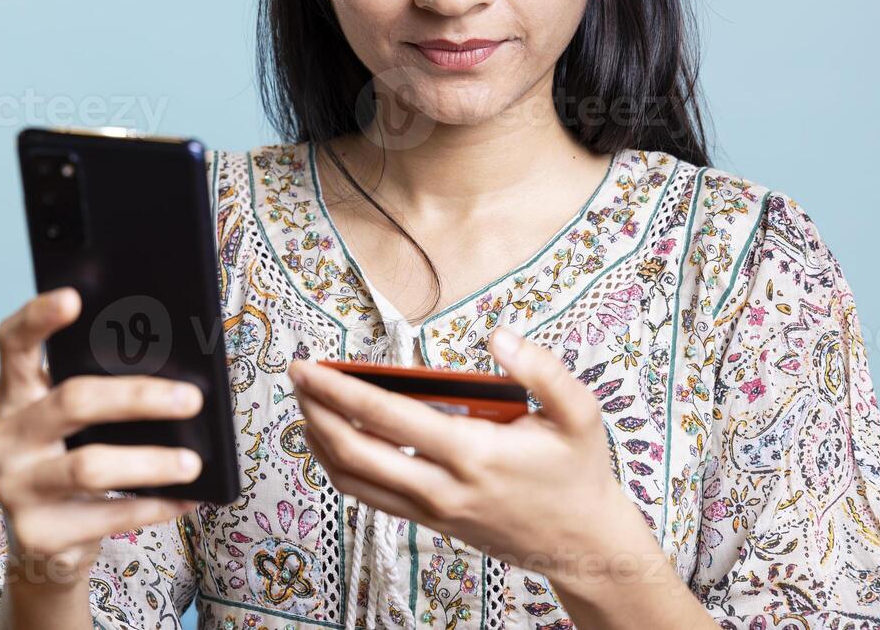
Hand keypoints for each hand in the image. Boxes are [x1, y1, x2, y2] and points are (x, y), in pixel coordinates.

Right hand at [0, 288, 204, 598]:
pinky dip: (155, 506)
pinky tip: (187, 499)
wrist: (44, 546)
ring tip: (193, 462)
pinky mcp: (37, 534)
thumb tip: (177, 372)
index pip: (13, 344)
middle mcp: (3, 437)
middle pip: (71, 401)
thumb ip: (100, 390)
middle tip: (191, 399)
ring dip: (151, 462)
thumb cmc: (71, 460)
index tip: (74, 297)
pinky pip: (108, 515)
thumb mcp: (75, 424)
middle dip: (138, 397)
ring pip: (90, 466)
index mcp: (14, 395)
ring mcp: (14, 488)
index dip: (38, 317)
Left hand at [289, 328, 662, 592]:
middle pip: (353, 450)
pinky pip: (367, 495)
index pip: (386, 417)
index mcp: (472, 454)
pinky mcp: (427, 521)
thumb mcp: (579, 414)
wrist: (582, 543)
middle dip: (315, 409)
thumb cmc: (576, 473)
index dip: (339, 389)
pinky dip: (339, 466)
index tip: (310, 366)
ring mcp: (430, 509)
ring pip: (351, 478)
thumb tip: (499, 337)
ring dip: (318, 438)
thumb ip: (543, 370)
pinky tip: (331, 437)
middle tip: (297, 376)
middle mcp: (442, 486)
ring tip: (306, 402)